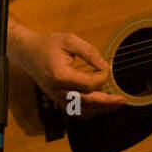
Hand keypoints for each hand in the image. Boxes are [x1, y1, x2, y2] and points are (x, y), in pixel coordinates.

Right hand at [8, 29, 126, 115]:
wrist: (28, 53)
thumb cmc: (48, 45)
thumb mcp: (69, 40)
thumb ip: (88, 52)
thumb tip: (105, 65)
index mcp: (60, 76)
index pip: (87, 84)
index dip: (102, 79)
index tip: (108, 70)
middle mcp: (58, 90)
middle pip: (87, 101)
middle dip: (107, 101)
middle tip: (123, 99)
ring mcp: (57, 98)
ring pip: (83, 110)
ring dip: (101, 109)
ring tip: (116, 103)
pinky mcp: (58, 101)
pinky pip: (76, 112)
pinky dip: (90, 111)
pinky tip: (102, 106)